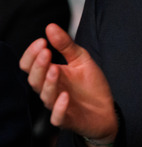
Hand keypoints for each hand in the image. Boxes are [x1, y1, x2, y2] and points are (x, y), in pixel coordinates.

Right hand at [18, 23, 117, 146]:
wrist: (106, 109)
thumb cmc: (90, 85)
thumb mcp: (82, 60)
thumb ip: (66, 45)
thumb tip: (50, 26)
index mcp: (50, 75)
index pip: (29, 65)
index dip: (32, 54)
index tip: (42, 41)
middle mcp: (50, 90)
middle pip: (34, 79)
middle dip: (38, 65)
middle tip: (46, 52)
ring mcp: (57, 105)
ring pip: (44, 96)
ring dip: (48, 82)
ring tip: (55, 69)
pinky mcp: (67, 119)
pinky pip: (57, 117)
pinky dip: (59, 107)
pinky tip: (64, 96)